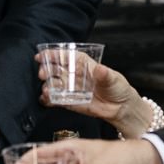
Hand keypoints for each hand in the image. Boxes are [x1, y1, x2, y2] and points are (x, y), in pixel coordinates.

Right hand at [35, 51, 152, 135]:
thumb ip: (105, 75)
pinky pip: (56, 100)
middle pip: (56, 69)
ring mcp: (72, 89)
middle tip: (43, 73)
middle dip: (47, 70)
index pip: (67, 56)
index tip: (43, 54)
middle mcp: (75, 75)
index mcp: (84, 64)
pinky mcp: (70, 102)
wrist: (121, 108)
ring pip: (54, 84)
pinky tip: (46, 99)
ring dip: (47, 86)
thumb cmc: (118, 89)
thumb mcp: (113, 79)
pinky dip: (48, 100)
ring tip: (46, 89)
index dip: (54, 54)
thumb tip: (100, 69)